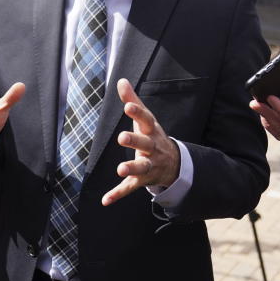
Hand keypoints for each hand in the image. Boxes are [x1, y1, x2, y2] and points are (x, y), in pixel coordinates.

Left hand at [102, 79, 180, 205]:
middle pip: (145, 144)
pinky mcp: (142, 181)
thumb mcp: (146, 119)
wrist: (174, 163)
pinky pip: (130, 188)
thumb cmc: (153, 136)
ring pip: (141, 168)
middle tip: (122, 137)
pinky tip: (105, 200)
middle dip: (135, 141)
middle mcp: (153, 148)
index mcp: (151, 131)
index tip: (128, 106)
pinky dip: (118, 194)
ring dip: (131, 168)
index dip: (137, 113)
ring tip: (120, 169)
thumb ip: (133, 100)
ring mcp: (149, 166)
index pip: (146, 120)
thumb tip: (121, 80)